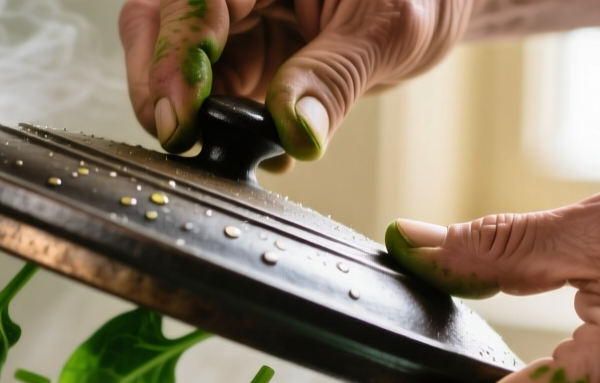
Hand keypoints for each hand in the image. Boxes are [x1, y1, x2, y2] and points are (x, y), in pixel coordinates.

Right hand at [118, 0, 472, 158]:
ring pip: (175, 61)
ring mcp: (237, 17)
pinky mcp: (245, 52)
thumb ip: (333, 78)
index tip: (179, 118)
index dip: (174, 57)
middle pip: (158, 21)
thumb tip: (292, 131)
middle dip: (158, 84)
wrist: (441, 2)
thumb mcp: (389, 28)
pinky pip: (211, 90)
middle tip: (177, 139)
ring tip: (223, 150)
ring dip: (189, 111)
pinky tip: (256, 150)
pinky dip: (221, 124)